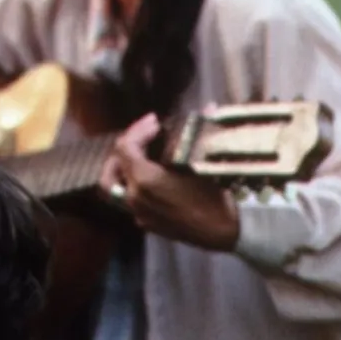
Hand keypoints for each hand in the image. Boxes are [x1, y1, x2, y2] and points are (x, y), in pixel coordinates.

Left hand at [99, 113, 240, 251]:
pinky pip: (131, 201)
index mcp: (144, 179)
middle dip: (123, 148)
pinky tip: (154, 178)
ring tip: (142, 157)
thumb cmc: (217, 196)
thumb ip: (197, 134)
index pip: (125, 147)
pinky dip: (135, 186)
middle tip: (141, 138)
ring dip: (124, 168)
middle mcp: (135, 197)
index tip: (155, 122)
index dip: (137, 129)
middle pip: (113, 167)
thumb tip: (210, 107)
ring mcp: (139, 213)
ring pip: (116, 188)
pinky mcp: (148, 224)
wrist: (227, 232)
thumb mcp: (204, 161)